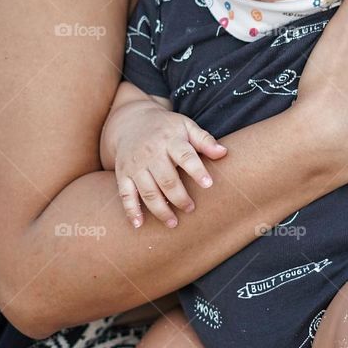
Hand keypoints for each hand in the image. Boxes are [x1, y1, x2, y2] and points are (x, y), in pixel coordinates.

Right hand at [110, 101, 226, 226]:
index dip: (197, 171)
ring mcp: (135, 165)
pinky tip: (139, 224)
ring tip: (173, 223)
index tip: (208, 185)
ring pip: (147, 191)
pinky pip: (126, 194)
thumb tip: (224, 153)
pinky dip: (131, 210)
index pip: (185, 156)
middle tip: (191, 209)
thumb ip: (204, 140)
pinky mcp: (123, 174)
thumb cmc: (166, 128)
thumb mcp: (186, 126)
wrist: (130, 123)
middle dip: (179, 197)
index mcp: (170, 140)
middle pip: (166, 179)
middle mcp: (151, 153)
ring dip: (160, 209)